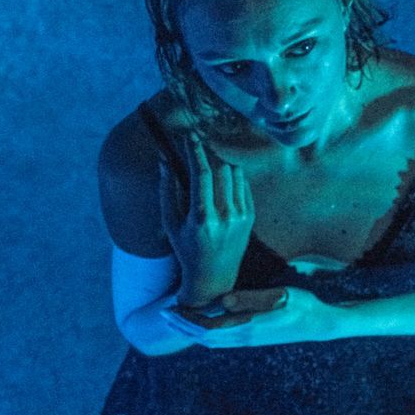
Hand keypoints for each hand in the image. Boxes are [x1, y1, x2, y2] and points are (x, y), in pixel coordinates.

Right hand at [159, 130, 252, 298]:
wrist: (215, 276)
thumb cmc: (187, 249)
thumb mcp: (170, 224)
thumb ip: (166, 191)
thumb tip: (164, 161)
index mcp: (202, 218)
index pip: (201, 174)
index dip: (195, 151)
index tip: (189, 137)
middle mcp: (225, 216)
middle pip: (221, 169)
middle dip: (208, 153)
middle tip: (197, 145)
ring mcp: (241, 216)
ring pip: (235, 173)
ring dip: (221, 163)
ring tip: (208, 163)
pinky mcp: (250, 216)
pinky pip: (244, 184)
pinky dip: (232, 176)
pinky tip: (221, 179)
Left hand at [165, 286, 337, 348]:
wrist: (320, 324)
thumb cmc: (302, 305)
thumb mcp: (279, 295)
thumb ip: (251, 298)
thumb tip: (223, 300)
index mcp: (246, 326)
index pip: (206, 327)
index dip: (185, 319)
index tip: (170, 308)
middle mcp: (244, 337)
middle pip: (204, 337)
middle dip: (182, 326)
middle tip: (163, 314)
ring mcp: (248, 340)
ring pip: (212, 341)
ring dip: (191, 331)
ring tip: (177, 320)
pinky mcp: (253, 339)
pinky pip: (222, 341)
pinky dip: (206, 335)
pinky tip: (202, 328)